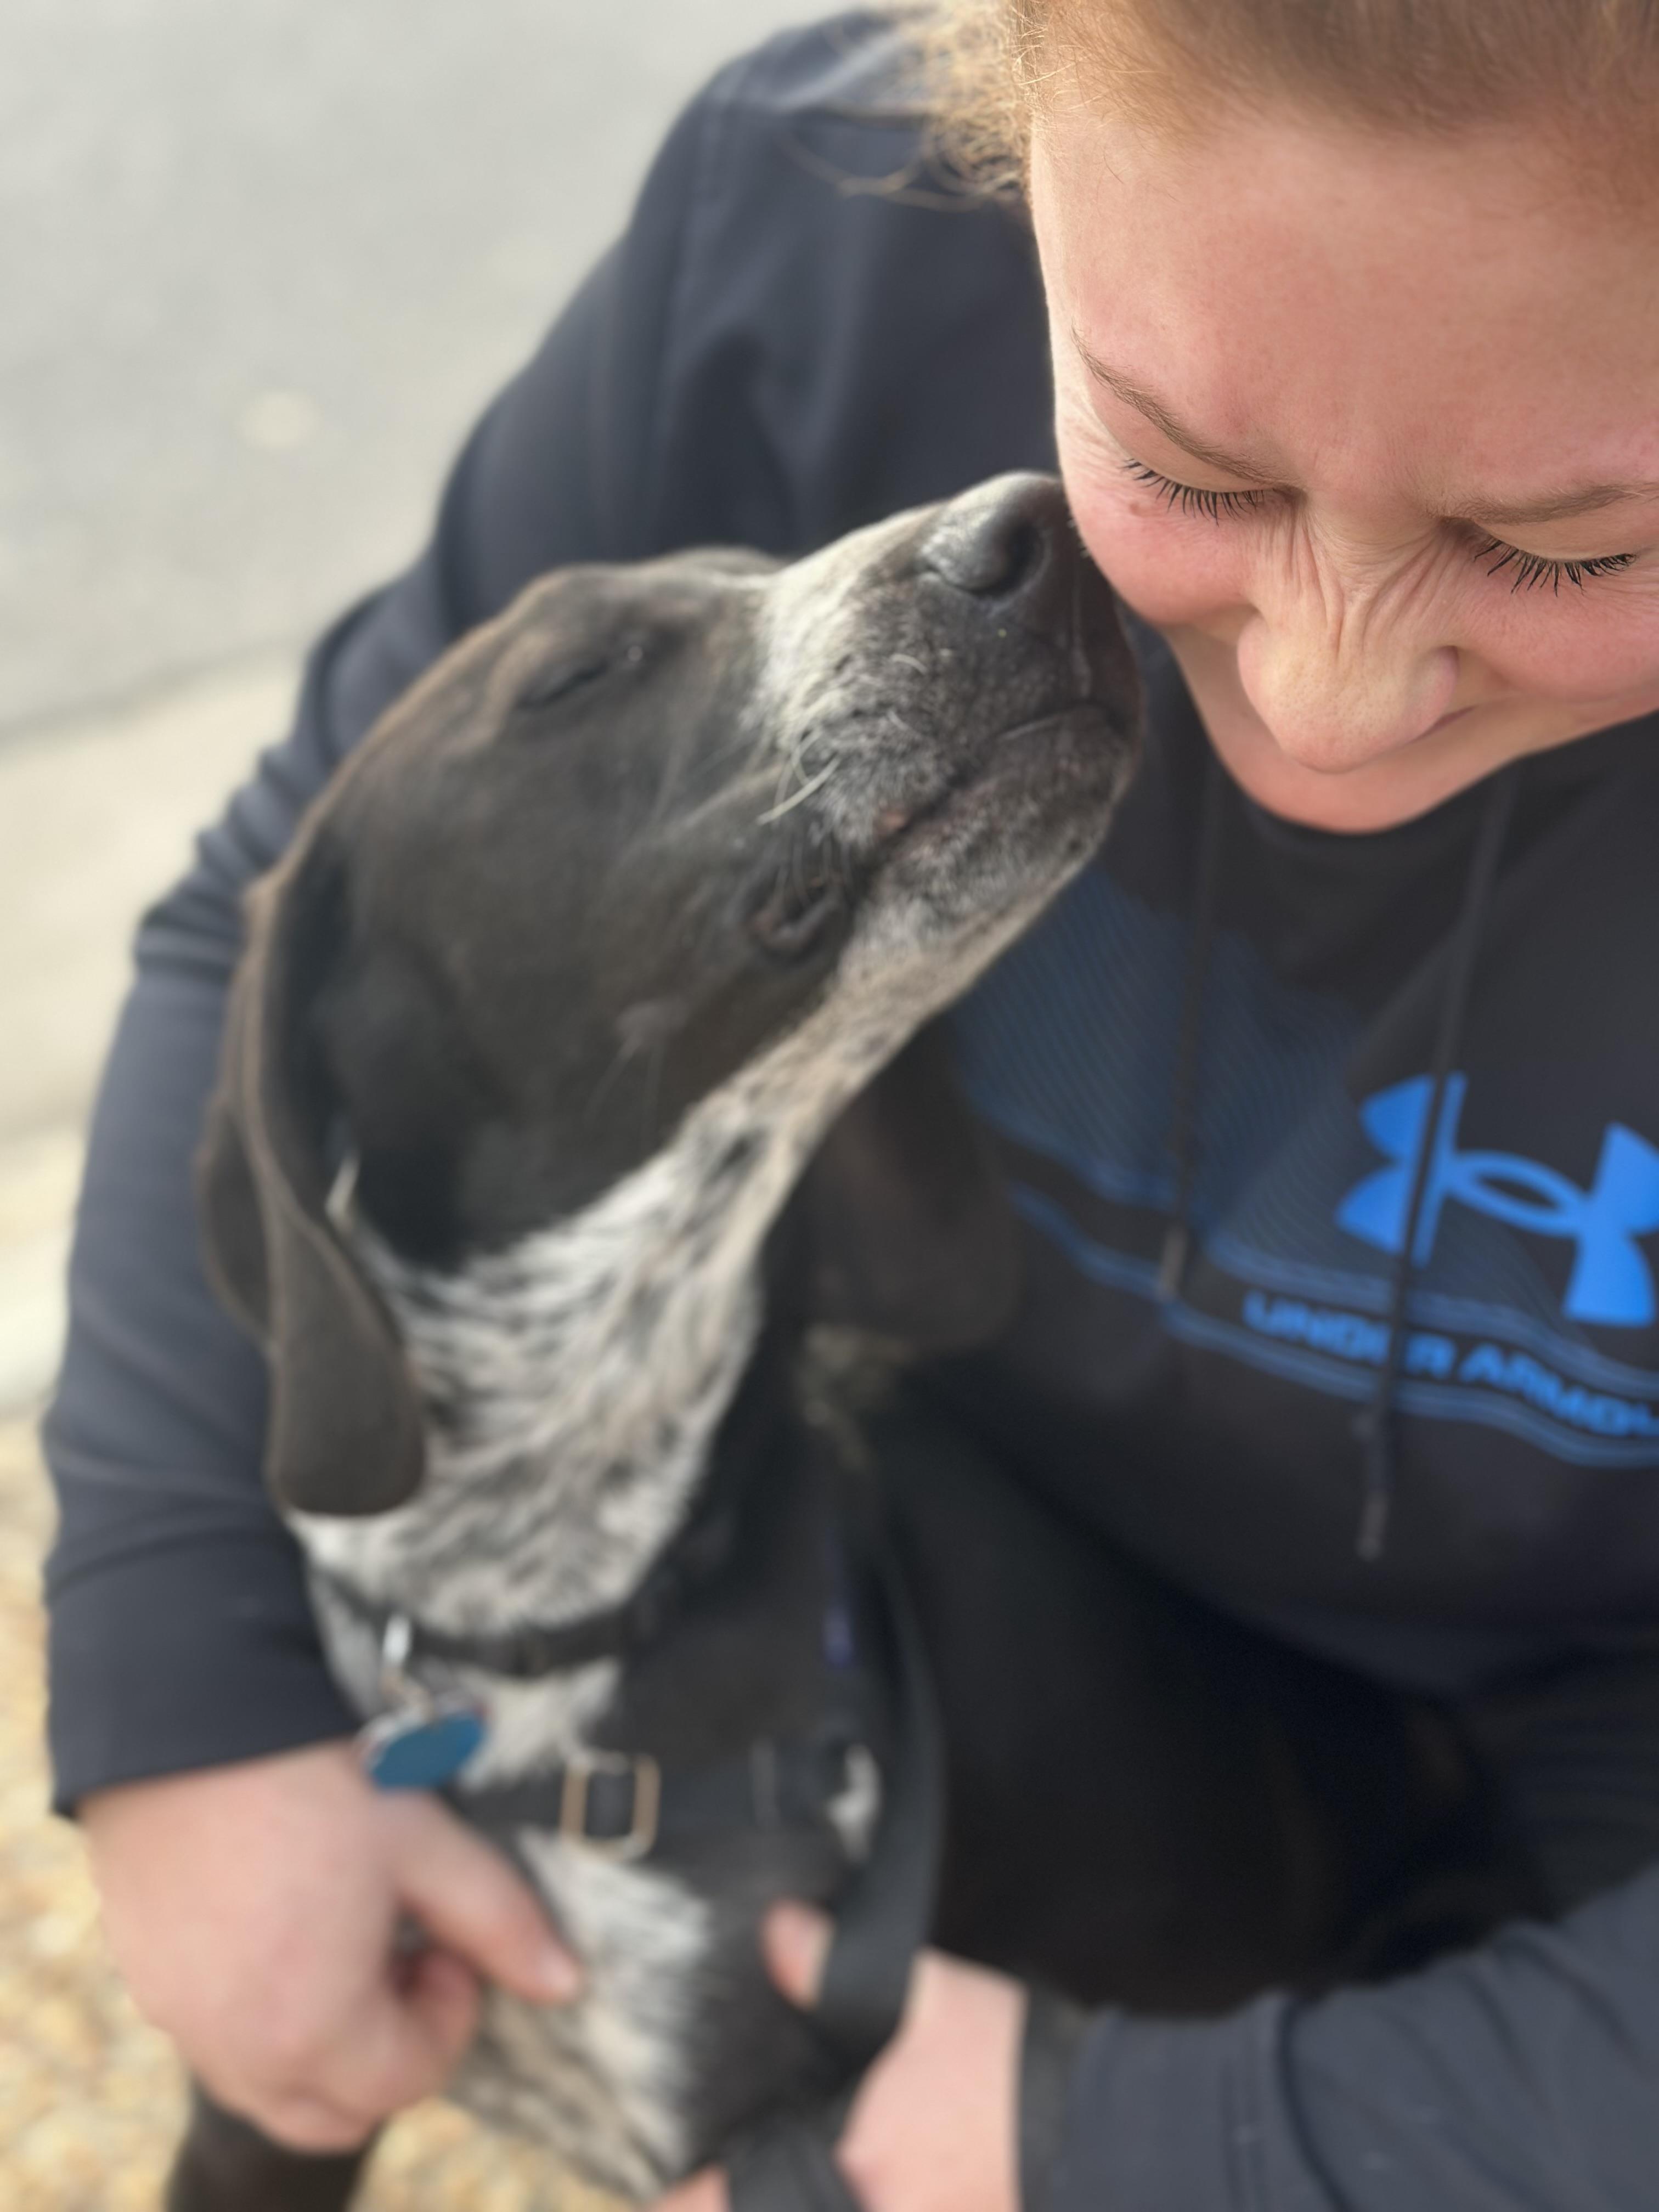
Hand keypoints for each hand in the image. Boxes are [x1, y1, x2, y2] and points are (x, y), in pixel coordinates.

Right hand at [83, 1738, 580, 2151]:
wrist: (189, 1714)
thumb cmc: (313, 1777)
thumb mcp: (423, 1843)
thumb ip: (499, 1921)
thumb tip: (565, 1982)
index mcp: (310, 2026)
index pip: (404, 2081)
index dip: (448, 2017)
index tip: (447, 1941)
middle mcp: (233, 2044)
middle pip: (330, 2114)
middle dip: (386, 2056)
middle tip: (405, 1956)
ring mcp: (179, 2016)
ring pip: (268, 2085)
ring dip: (324, 2041)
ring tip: (346, 1934)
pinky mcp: (146, 1977)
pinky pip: (216, 2039)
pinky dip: (263, 2014)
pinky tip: (287, 1921)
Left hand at [659, 1905, 1023, 2211]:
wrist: (1105, 2128)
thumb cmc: (1011, 2069)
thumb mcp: (921, 1998)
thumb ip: (832, 1967)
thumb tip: (776, 1930)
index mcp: (844, 2172)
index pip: (714, 2209)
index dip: (676, 2205)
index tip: (656, 2197)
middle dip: (736, 2203)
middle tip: (709, 2185)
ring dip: (797, 2200)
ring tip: (778, 2181)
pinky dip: (854, 2200)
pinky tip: (848, 2181)